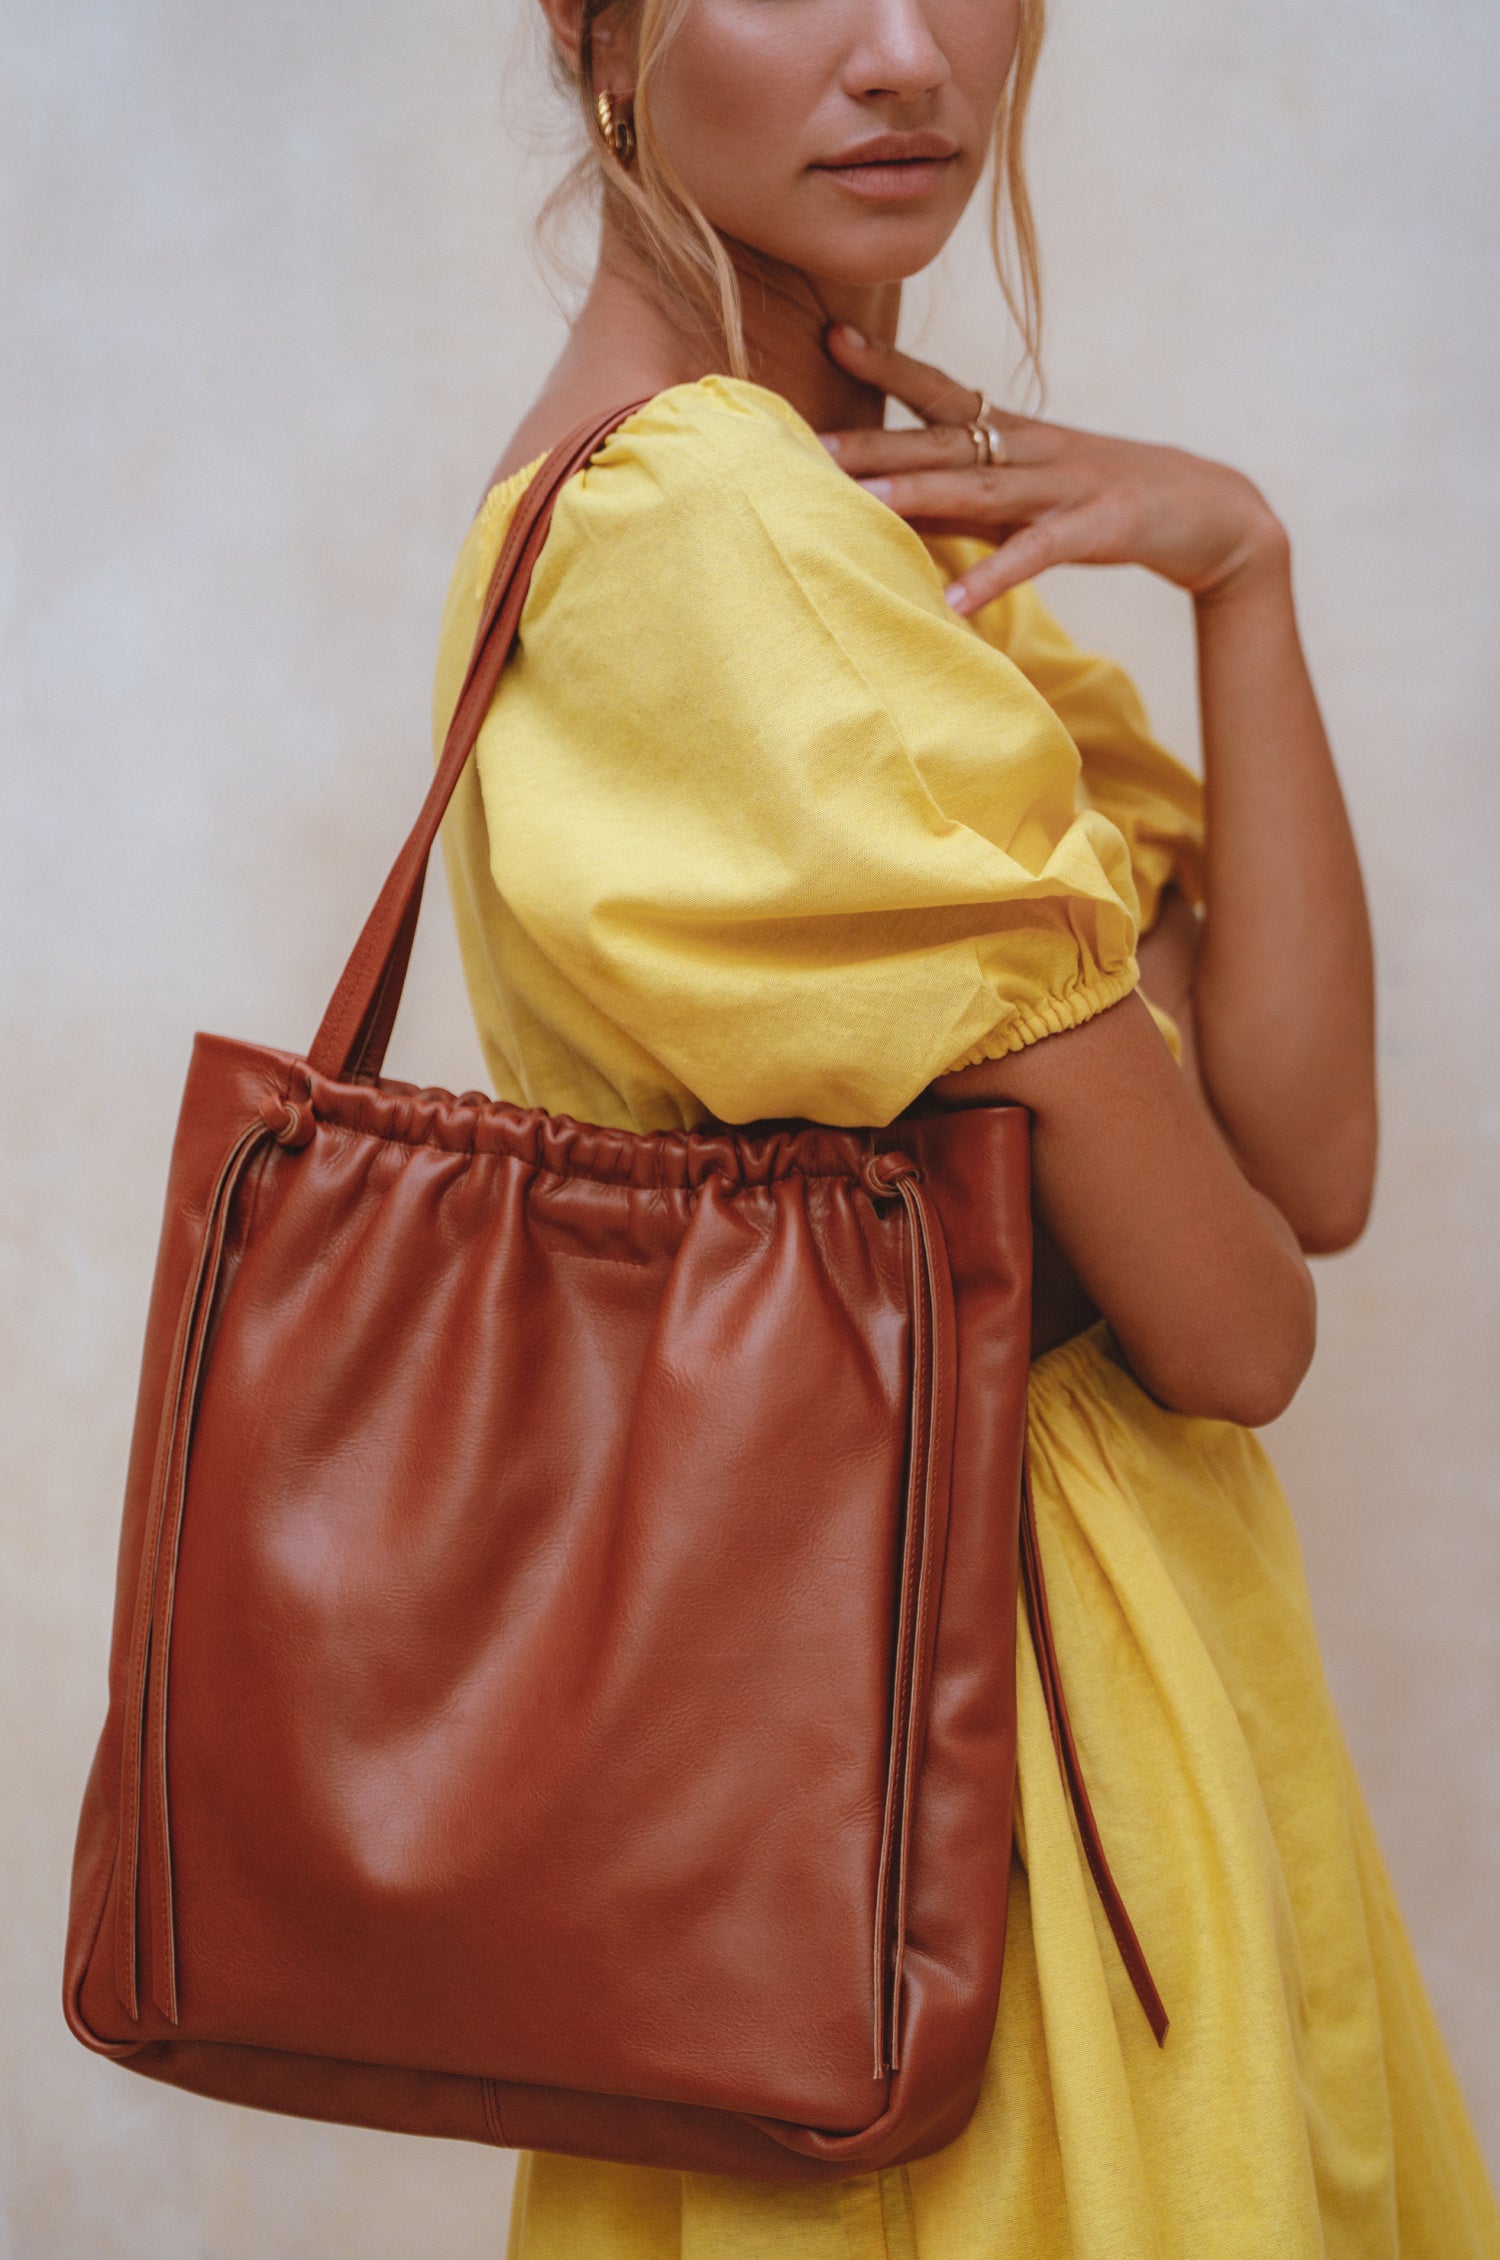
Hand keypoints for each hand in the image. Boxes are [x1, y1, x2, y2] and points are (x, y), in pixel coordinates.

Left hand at [820, 325, 1286, 615]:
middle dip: (877, 442)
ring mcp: (1067, 484)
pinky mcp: (1098, 527)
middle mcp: (1035, 448)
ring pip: (982, 485)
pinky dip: (994, 577)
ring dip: (919, 495)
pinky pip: (1037, 553)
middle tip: (811, 446)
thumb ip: (967, 497)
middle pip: (944, 440)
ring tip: (859, 505)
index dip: (890, 365)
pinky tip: (953, 603)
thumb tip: (892, 504)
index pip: (943, 392)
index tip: (832, 338)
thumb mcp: (1031, 496)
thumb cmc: (1107, 505)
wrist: (1213, 513)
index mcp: (1017, 434)